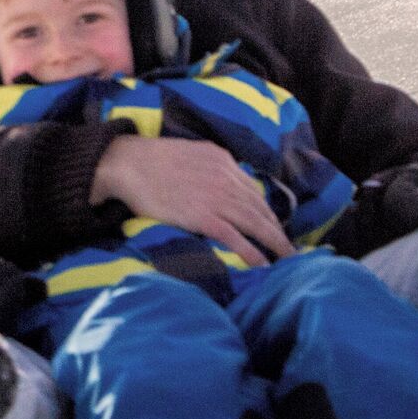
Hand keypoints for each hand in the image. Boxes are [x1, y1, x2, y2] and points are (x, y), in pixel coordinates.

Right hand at [92, 135, 294, 259]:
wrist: (128, 163)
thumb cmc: (151, 160)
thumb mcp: (190, 154)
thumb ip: (210, 167)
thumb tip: (220, 183)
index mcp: (223, 161)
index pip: (253, 190)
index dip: (267, 210)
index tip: (274, 225)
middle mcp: (226, 178)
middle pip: (260, 208)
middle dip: (277, 229)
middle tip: (289, 247)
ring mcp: (216, 198)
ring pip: (255, 223)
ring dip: (274, 243)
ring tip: (287, 259)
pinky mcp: (203, 217)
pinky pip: (235, 238)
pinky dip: (252, 253)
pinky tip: (263, 265)